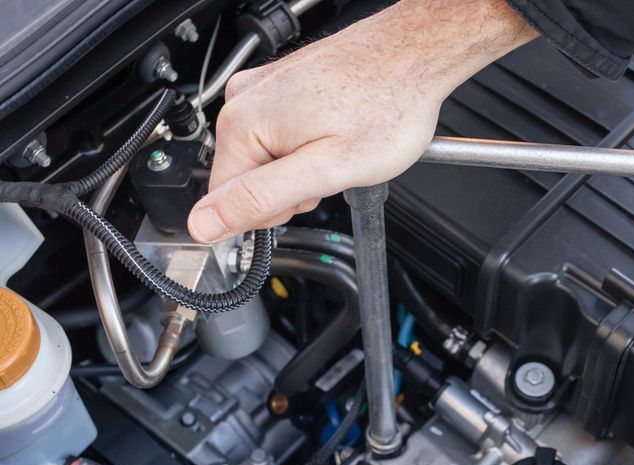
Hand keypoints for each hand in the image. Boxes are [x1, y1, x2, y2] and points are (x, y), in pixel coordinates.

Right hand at [187, 0, 534, 242]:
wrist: (416, 57)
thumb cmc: (387, 106)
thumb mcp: (324, 171)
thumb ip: (260, 199)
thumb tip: (204, 224)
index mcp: (242, 125)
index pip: (224, 203)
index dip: (272, 213)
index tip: (308, 196)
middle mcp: (244, 100)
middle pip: (246, 180)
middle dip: (290, 189)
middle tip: (331, 169)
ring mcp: (263, 88)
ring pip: (267, 159)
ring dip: (302, 167)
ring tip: (338, 147)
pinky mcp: (282, 84)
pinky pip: (281, 135)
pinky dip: (308, 143)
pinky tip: (335, 132)